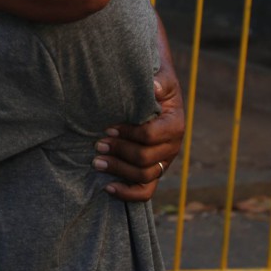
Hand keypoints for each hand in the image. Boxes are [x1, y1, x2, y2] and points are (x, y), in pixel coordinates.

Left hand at [94, 18, 184, 201]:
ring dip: (118, 170)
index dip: (127, 134)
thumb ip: (158, 81)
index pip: (150, 136)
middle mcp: (172, 147)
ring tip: (96, 162)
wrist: (154, 92)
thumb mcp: (160, 77)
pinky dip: (127, 193)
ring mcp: (163, 162)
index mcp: (174, 125)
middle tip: (98, 145)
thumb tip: (153, 87)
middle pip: (145, 159)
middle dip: (119, 152)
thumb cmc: (154, 84)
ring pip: (143, 176)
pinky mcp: (154, 171)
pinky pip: (145, 191)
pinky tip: (108, 188)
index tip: (107, 127)